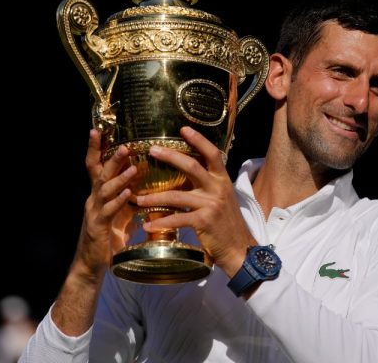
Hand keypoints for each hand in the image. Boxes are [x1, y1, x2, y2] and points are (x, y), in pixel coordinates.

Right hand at [73, 129, 136, 283]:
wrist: (92, 265)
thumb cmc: (109, 238)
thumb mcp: (123, 213)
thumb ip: (131, 198)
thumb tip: (147, 184)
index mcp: (100, 194)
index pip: (96, 166)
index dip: (96, 148)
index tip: (97, 129)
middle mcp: (94, 200)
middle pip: (100, 173)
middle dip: (111, 158)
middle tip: (125, 145)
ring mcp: (95, 213)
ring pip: (104, 190)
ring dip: (119, 178)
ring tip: (133, 167)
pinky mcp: (98, 227)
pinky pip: (108, 212)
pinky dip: (119, 201)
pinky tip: (128, 194)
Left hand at [137, 126, 254, 276]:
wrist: (238, 247)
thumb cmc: (227, 223)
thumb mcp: (222, 198)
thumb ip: (208, 185)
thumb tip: (187, 171)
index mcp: (222, 180)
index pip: (212, 154)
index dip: (199, 140)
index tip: (183, 129)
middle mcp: (218, 188)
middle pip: (192, 166)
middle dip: (170, 157)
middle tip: (152, 150)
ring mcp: (211, 204)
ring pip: (177, 195)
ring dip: (154, 197)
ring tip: (138, 199)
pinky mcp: (204, 221)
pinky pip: (177, 219)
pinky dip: (161, 222)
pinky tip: (148, 226)